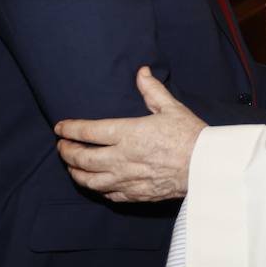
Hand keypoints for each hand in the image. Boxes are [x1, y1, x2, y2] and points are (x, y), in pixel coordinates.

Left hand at [55, 66, 204, 202]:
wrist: (205, 167)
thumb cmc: (190, 135)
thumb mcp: (171, 107)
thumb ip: (152, 90)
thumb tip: (142, 72)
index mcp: (128, 133)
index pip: (88, 131)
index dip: (70, 129)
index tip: (60, 127)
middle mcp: (121, 158)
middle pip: (82, 158)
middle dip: (66, 151)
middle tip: (61, 146)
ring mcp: (126, 179)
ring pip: (89, 180)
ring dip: (75, 172)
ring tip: (71, 166)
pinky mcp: (134, 194)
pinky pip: (106, 194)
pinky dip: (95, 188)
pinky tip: (94, 183)